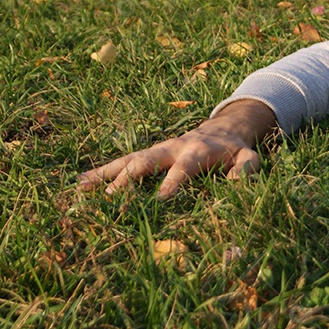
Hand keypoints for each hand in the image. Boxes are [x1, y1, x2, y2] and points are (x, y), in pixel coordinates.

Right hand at [78, 99, 277, 198]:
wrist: (222, 129)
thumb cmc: (235, 150)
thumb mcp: (248, 158)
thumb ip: (246, 169)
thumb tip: (237, 183)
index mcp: (198, 151)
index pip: (184, 168)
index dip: (173, 182)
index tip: (160, 200)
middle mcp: (172, 148)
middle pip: (147, 161)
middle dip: (129, 179)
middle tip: (110, 198)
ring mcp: (156, 150)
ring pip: (127, 160)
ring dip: (105, 174)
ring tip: (81, 187)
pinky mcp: (147, 153)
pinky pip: (121, 162)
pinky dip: (101, 172)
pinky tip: (80, 184)